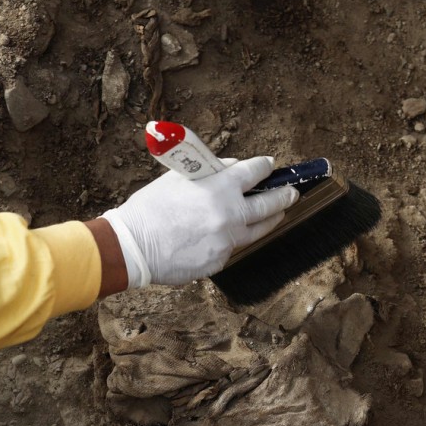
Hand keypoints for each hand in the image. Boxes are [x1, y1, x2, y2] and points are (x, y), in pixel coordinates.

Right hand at [101, 156, 298, 287]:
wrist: (133, 246)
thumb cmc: (151, 208)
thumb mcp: (179, 178)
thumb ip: (210, 172)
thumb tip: (232, 168)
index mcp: (220, 187)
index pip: (254, 172)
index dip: (264, 167)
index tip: (270, 165)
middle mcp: (231, 213)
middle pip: (270, 203)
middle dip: (284, 195)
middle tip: (292, 192)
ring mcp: (228, 239)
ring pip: (260, 229)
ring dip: (271, 219)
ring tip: (279, 213)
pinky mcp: (221, 259)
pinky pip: (234, 247)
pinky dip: (233, 239)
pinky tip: (228, 234)